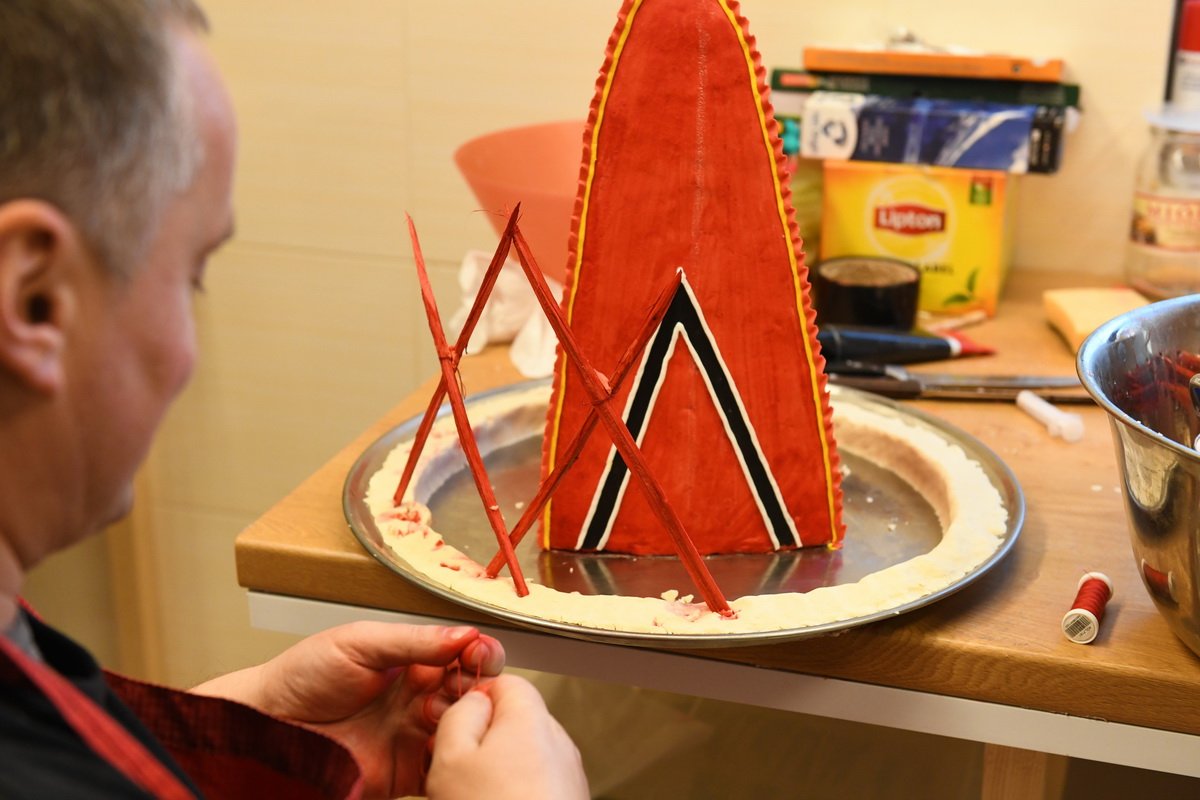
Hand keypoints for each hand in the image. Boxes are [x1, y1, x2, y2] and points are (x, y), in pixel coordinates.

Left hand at [192, 621, 503, 798]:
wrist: (264, 726)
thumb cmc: (302, 676)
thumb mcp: (359, 643)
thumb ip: (413, 641)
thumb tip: (463, 633)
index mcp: (412, 662)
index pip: (462, 654)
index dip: (478, 652)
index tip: (480, 651)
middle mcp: (419, 698)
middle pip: (472, 692)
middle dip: (478, 687)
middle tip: (471, 685)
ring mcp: (414, 736)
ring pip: (464, 730)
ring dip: (465, 722)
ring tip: (443, 715)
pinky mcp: (406, 772)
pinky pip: (443, 769)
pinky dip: (455, 760)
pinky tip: (447, 747)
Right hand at [425, 674, 587, 799]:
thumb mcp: (451, 759)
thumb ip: (460, 716)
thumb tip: (472, 700)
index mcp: (531, 718)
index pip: (504, 681)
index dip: (473, 698)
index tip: (453, 721)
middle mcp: (558, 742)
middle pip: (515, 720)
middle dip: (484, 739)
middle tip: (456, 767)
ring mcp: (568, 774)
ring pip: (524, 756)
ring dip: (498, 771)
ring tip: (474, 797)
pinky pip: (537, 784)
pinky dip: (516, 793)